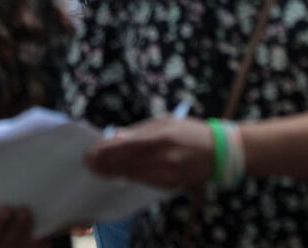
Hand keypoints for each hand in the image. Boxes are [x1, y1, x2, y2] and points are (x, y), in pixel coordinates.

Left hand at [85, 117, 213, 189]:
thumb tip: (115, 136)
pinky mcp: (168, 185)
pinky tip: (118, 175)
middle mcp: (163, 157)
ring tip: (98, 169)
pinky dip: (129, 178)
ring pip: (131, 175)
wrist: (219, 152)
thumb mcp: (168, 121)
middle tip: (88, 163)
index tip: (91, 151)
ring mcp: (166, 173)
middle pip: (126, 162)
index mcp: (163, 137)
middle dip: (105, 163)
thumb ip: (141, 130)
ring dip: (113, 172)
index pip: (127, 146)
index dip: (106, 150)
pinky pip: (143, 182)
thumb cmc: (191, 131)